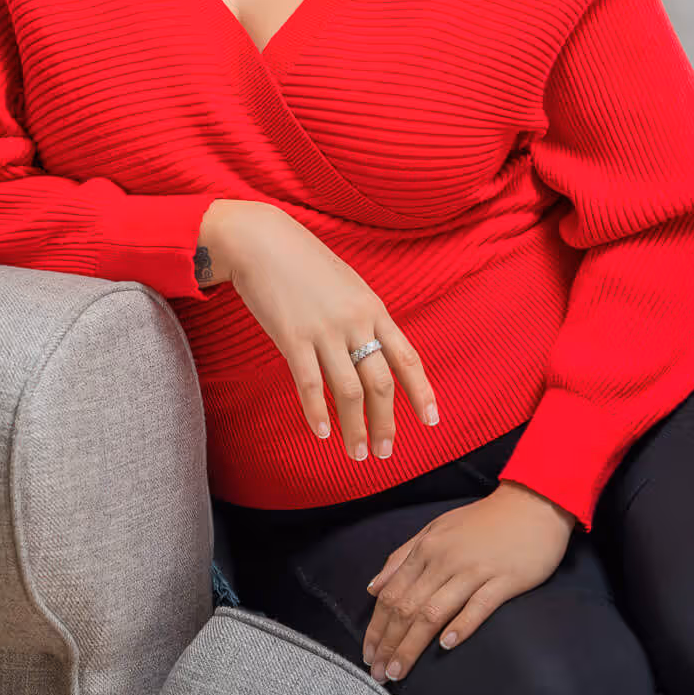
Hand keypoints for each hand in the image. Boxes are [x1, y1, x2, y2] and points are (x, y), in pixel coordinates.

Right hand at [213, 201, 440, 461]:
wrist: (262, 240)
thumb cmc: (303, 263)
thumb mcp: (346, 286)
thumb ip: (362, 318)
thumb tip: (373, 351)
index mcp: (373, 309)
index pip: (406, 358)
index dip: (421, 392)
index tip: (431, 421)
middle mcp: (355, 322)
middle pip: (381, 384)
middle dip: (386, 423)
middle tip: (384, 452)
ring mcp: (325, 331)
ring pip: (350, 392)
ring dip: (355, 428)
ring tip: (356, 454)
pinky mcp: (293, 338)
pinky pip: (311, 385)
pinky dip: (318, 413)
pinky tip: (322, 434)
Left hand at [361, 480, 574, 683]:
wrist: (531, 504)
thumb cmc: (481, 521)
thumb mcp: (435, 530)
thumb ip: (402, 557)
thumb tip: (373, 588)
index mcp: (426, 549)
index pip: (392, 594)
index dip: (376, 627)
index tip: (368, 655)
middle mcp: (444, 560)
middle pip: (408, 607)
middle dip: (389, 644)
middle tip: (379, 674)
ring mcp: (474, 570)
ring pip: (434, 611)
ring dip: (413, 644)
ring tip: (399, 672)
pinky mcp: (504, 579)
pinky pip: (479, 605)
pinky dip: (461, 625)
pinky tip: (446, 645)